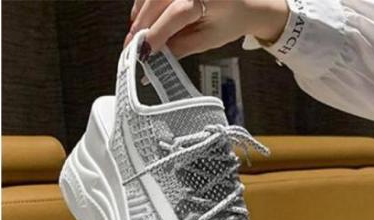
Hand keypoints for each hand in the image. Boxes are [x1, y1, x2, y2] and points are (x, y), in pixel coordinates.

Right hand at [126, 0, 288, 57]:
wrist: (243, 3)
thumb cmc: (228, 22)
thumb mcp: (208, 40)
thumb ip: (181, 48)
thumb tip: (154, 61)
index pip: (177, 14)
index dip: (157, 33)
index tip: (143, 52)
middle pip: (158, 1)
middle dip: (141, 26)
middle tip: (130, 49)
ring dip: (139, 15)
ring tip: (135, 37)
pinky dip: (143, 4)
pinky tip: (141, 19)